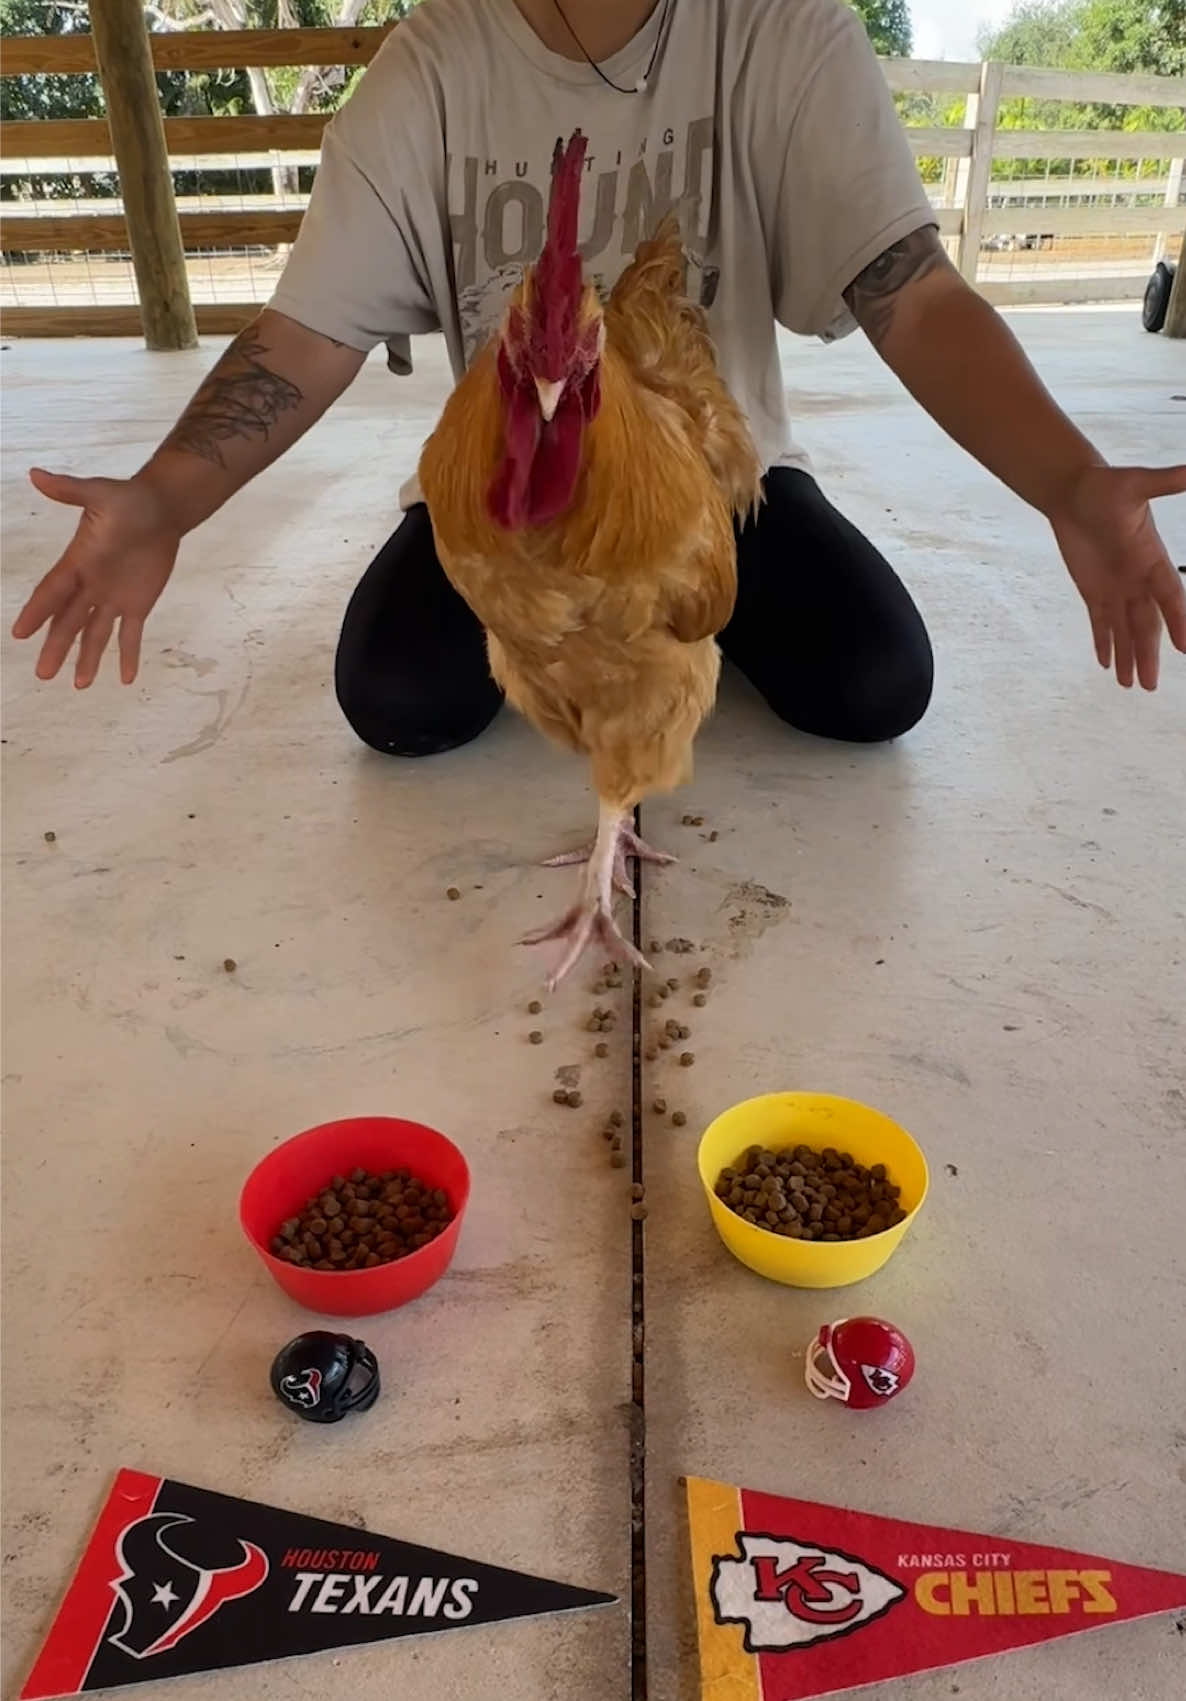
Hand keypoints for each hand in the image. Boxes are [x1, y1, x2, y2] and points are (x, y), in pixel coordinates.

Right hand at [11, 468, 181, 686]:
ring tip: (80, 685)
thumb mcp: (100, 493)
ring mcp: (111, 597)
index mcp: (77, 562)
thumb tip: (36, 475)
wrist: (161, 509)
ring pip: (95, 634)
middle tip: (43, 674)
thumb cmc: (128, 499)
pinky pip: (130, 634)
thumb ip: (70, 491)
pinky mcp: (137, 604)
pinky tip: (127, 679)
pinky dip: (129, 655)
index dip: (38, 612)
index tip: (20, 634)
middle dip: (56, 646)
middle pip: (69, 621)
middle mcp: (89, 585)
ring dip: (87, 658)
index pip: (52, 591)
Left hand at [1049, 462, 1185, 690]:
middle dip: (1148, 654)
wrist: (1074, 490)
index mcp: (1153, 558)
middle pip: (1147, 623)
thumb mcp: (1136, 484)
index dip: (1178, 620)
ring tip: (1132, 685)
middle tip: (1149, 686)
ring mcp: (1117, 587)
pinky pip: (1100, 623)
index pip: (1170, 595)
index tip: (1185, 647)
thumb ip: (1165, 482)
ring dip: (1129, 656)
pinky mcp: (1094, 591)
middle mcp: (1138, 579)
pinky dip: (1104, 643)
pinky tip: (1109, 665)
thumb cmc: (1106, 485)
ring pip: (1126, 629)